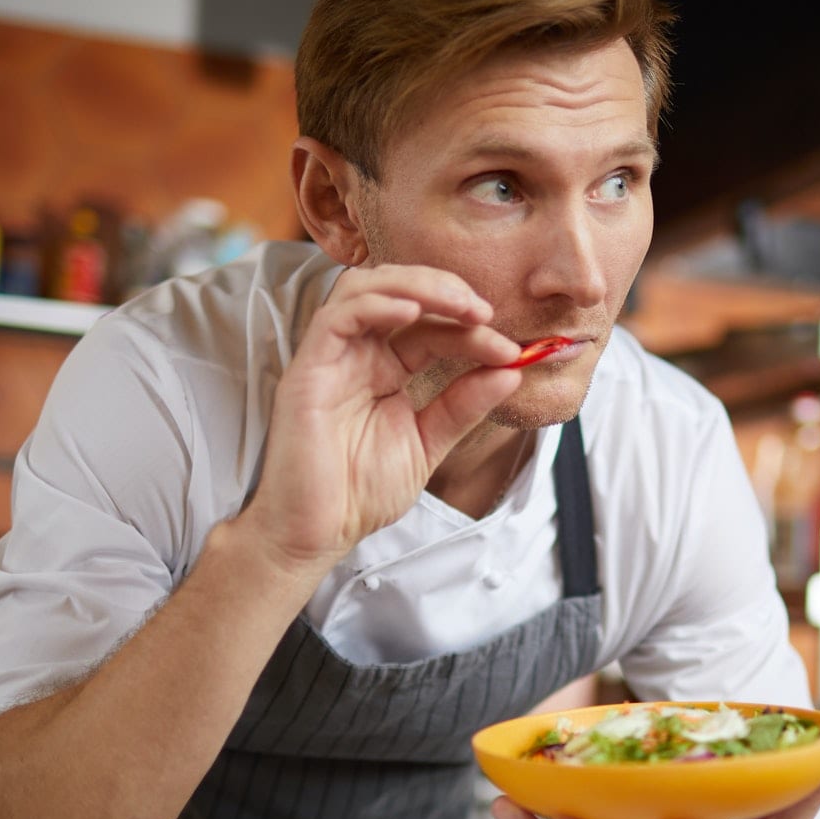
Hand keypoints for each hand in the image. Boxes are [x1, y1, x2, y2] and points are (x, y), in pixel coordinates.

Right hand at [244, 264, 523, 570]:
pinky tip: (413, 310)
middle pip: (399, 290)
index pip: (432, 327)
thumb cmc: (359, 493)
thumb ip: (464, 405)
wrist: (318, 533)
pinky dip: (376, 303)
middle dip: (447, 291)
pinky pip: (337, 316)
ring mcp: (330, 358)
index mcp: (385, 368)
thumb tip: (512, 371)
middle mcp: (356, 354)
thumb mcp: (428, 442)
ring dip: (417, 285)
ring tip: (460, 305)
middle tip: (486, 312)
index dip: (472, 330)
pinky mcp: (307, 369)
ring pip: (365, 287)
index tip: (511, 350)